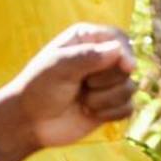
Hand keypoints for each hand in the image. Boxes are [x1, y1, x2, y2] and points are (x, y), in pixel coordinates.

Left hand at [8, 24, 136, 148]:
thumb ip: (88, 56)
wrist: (31, 122)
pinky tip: (90, 113)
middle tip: (83, 85)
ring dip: (105, 99)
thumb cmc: (39, 88)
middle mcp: (101, 58)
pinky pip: (129, 107)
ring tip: (83, 102)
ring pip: (130, 88)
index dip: (126, 52)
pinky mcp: (111, 105)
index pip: (118, 38)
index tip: (126, 67)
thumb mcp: (59, 67)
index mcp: (86, 40)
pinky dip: (111, 113)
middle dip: (107, 80)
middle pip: (127, 66)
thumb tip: (118, 51)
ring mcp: (107, 83)